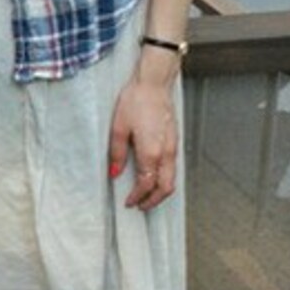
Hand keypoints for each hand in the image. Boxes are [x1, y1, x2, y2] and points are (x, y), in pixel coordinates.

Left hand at [107, 74, 178, 210]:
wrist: (154, 83)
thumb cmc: (136, 100)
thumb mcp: (118, 128)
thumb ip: (117, 154)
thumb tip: (114, 173)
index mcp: (151, 152)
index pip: (146, 184)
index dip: (137, 197)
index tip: (128, 201)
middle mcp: (166, 152)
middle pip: (165, 188)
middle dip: (153, 201)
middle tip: (140, 206)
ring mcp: (173, 147)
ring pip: (172, 179)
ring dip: (160, 191)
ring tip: (146, 195)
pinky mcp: (174, 141)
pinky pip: (173, 168)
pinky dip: (165, 179)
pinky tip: (154, 177)